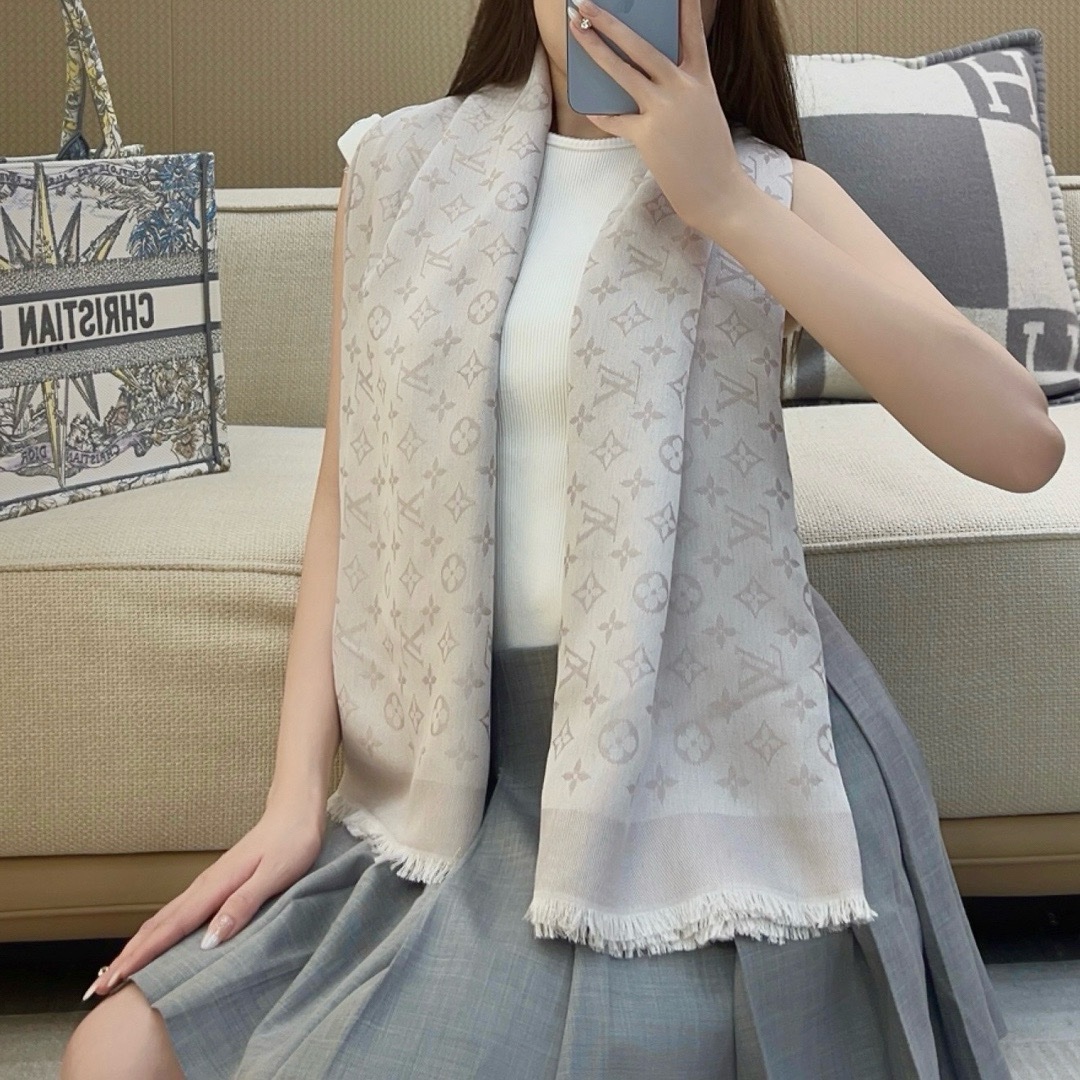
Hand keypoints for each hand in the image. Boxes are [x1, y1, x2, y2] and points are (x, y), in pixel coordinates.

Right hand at [83, 804, 325, 1000]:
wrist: (297, 810)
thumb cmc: (292, 842)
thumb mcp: (275, 876)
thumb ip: (243, 905)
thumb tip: (210, 940)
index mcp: (216, 887)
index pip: (170, 929)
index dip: (141, 957)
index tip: (113, 980)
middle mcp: (205, 886)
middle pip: (158, 926)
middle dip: (127, 956)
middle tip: (99, 988)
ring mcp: (208, 884)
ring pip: (165, 919)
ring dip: (139, 945)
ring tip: (117, 970)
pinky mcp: (216, 883)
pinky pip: (178, 913)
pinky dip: (159, 932)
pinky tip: (157, 941)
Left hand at [567, 0, 755, 231]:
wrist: (718, 192)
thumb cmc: (710, 155)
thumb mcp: (703, 111)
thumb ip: (679, 89)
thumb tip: (645, 78)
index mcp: (701, 79)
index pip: (691, 31)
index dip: (685, 5)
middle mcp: (682, 87)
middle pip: (640, 44)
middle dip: (609, 20)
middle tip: (585, 2)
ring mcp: (664, 109)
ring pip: (622, 71)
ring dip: (594, 47)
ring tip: (574, 30)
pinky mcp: (648, 134)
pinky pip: (616, 119)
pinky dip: (603, 114)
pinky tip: (592, 108)